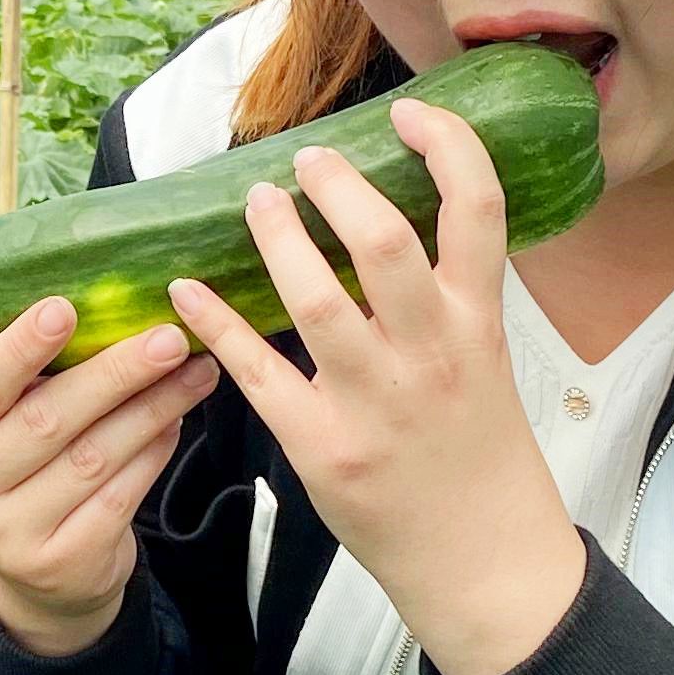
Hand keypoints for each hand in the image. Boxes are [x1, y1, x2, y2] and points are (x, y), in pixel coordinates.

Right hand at [0, 296, 221, 657]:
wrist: (34, 574)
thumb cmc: (26, 469)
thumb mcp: (5, 429)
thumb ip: (34, 382)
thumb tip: (109, 306)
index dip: (18, 348)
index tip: (63, 307)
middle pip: (47, 420)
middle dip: (115, 374)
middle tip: (168, 338)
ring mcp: (11, 533)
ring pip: (94, 457)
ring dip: (153, 408)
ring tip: (195, 372)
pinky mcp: (61, 563)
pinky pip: (120, 496)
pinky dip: (154, 452)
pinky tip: (176, 421)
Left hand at [166, 101, 584, 674]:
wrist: (485, 561)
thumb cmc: (481, 454)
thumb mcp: (487, 362)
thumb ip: (446, 297)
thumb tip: (389, 219)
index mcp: (478, 325)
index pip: (477, 211)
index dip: (447, 146)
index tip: (410, 113)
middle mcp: (429, 355)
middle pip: (384, 243)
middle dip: (339, 186)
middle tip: (310, 160)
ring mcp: (374, 402)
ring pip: (316, 299)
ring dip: (277, 239)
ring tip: (259, 203)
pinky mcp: (322, 446)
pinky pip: (258, 373)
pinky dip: (215, 325)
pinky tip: (185, 291)